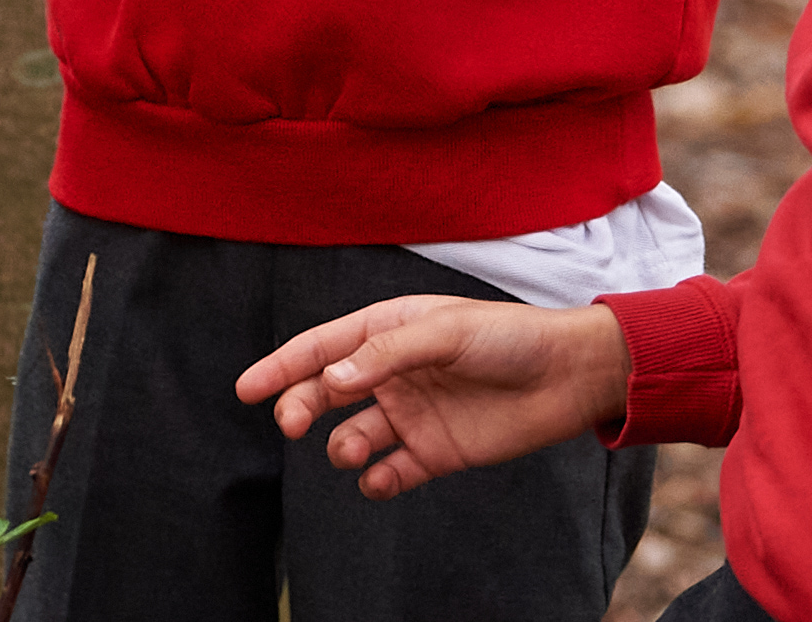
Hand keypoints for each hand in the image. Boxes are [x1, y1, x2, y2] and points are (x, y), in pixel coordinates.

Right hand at [237, 297, 632, 497]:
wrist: (566, 377)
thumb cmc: (508, 337)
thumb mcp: (444, 332)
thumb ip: (385, 355)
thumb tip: (331, 377)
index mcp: (389, 331)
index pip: (321, 347)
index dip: (281, 366)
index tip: (245, 389)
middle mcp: (393, 373)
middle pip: (326, 394)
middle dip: (301, 408)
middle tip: (292, 424)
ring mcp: (411, 414)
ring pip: (352, 436)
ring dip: (342, 446)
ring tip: (355, 448)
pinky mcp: (434, 452)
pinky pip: (390, 473)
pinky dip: (377, 480)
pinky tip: (380, 477)